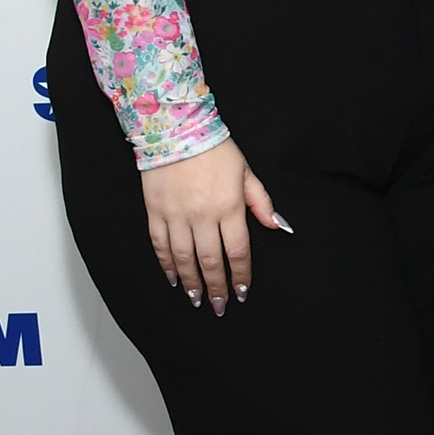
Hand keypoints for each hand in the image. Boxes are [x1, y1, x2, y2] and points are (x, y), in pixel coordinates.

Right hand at [141, 139, 284, 314]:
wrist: (175, 128)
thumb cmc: (215, 149)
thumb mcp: (246, 173)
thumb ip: (261, 203)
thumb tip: (278, 226)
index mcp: (228, 207)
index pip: (238, 251)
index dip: (240, 275)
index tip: (242, 291)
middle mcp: (202, 215)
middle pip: (210, 261)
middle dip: (216, 287)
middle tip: (220, 306)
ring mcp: (176, 215)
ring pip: (184, 258)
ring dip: (191, 282)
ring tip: (197, 298)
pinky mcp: (155, 211)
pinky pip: (160, 245)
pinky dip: (166, 264)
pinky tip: (173, 278)